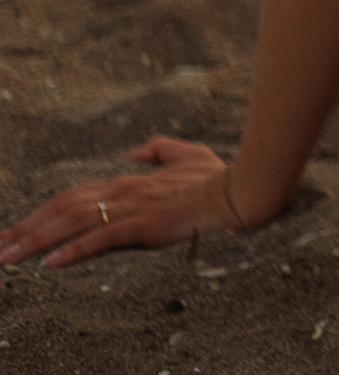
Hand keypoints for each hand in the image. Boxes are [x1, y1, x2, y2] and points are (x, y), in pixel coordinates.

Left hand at [0, 137, 247, 267]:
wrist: (240, 189)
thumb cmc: (218, 176)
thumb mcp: (188, 154)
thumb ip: (158, 149)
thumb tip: (130, 153)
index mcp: (128, 179)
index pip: (72, 196)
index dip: (39, 213)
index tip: (15, 229)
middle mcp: (122, 190)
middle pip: (61, 208)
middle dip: (24, 228)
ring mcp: (131, 207)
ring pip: (72, 222)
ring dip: (35, 240)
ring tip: (8, 257)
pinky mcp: (143, 224)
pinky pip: (101, 237)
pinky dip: (73, 249)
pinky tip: (51, 263)